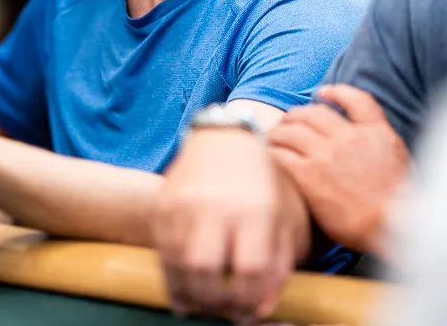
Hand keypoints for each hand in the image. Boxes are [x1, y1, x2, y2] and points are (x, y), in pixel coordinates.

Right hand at [151, 128, 307, 324]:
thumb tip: (260, 309)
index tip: (250, 313)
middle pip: (205, 271)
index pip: (248, 270)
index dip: (248, 301)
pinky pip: (161, 255)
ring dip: (192, 296)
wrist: (224, 137)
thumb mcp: (286, 218)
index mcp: (254, 209)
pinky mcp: (161, 207)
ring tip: (207, 304)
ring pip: (178, 266)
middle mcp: (214, 206)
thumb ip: (279, 265)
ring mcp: (182, 206)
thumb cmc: (263, 183)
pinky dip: (172, 282)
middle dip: (216, 302)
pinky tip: (186, 295)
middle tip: (226, 310)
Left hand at [269, 85, 408, 255]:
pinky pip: (281, 154)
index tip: (322, 92)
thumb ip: (381, 145)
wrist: (394, 225)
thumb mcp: (401, 162)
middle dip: (296, 114)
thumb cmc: (401, 205)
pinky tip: (271, 156)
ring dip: (278, 132)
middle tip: (287, 122)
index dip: (336, 92)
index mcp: (376, 132)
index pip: (356, 99)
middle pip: (313, 113)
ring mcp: (327, 154)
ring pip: (291, 130)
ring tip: (272, 138)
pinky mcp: (309, 175)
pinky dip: (273, 152)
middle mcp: (349, 137)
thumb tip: (366, 145)